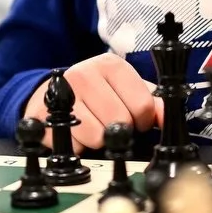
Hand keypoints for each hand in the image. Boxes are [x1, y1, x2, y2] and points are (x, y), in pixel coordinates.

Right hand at [23, 54, 162, 151]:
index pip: (142, 106)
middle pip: (119, 122)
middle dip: (119, 132)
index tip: (135, 119)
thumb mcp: (126, 90)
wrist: (52, 93)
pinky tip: (76, 133)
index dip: (143, 121)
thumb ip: (153, 103)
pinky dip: (77, 147)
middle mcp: (84, 74)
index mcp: (111, 65)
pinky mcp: (43, 115)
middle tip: (111, 124)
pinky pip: (72, 145)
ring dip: (98, 141)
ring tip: (93, 127)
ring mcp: (62, 94)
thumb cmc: (98, 94)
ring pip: (96, 136)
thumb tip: (168, 119)